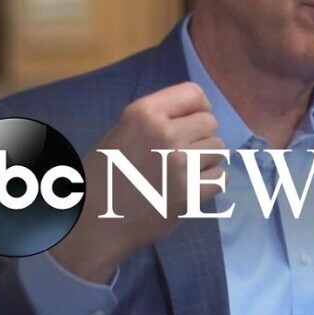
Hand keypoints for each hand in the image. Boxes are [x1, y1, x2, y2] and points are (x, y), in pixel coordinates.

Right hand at [50, 82, 224, 281]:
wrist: (92, 220)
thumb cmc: (105, 175)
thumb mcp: (125, 131)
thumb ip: (159, 119)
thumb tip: (199, 114)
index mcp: (145, 113)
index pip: (194, 94)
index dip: (199, 107)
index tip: (193, 122)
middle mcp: (165, 133)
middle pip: (210, 123)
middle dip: (201, 137)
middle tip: (183, 154)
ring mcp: (180, 164)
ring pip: (218, 150)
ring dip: (205, 161)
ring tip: (181, 173)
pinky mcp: (190, 193)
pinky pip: (220, 177)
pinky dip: (210, 183)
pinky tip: (190, 188)